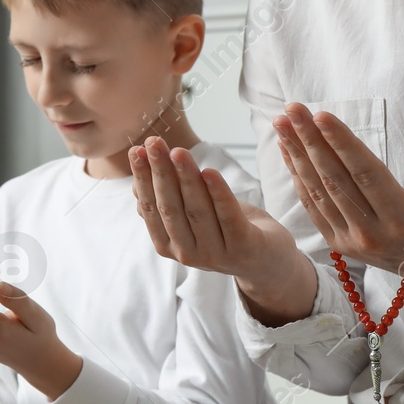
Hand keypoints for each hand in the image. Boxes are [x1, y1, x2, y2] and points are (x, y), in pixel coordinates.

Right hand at [129, 134, 316, 324]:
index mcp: (169, 245)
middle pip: (171, 207)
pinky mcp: (244, 248)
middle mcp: (188, 254)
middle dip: (160, 172)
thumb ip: (167, 204)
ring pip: (197, 210)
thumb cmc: (226, 231)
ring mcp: (216, 254)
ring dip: (186, 178)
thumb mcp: (192, 217)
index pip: (151, 209)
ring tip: (179, 151)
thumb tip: (135, 186)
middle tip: (154, 142)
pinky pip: (229, 217)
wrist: (268, 262)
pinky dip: (219, 193)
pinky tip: (210, 171)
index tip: (137, 150)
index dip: (143, 179)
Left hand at [274, 102, 403, 313]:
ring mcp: (351, 242)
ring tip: (282, 122)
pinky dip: (297, 175)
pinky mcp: (338, 244)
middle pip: (335, 180)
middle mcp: (372, 235)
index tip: (321, 114)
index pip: (367, 175)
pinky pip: (313, 205)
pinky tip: (287, 149)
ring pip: (318, 192)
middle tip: (292, 108)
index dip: (342, 144)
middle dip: (310, 141)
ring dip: (296, 154)